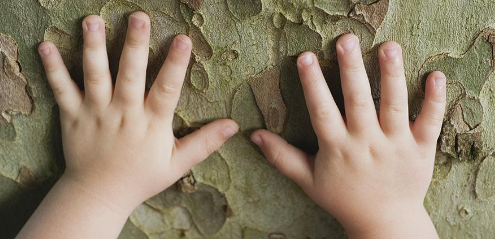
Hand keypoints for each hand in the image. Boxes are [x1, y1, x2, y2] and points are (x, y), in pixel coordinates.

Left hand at [18, 12, 237, 238]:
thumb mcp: (178, 163)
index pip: (166, 90)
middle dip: (135, 46)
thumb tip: (234, 126)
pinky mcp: (73, 116)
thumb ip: (205, 142)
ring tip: (93, 20)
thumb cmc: (141, 177)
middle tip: (138, 18)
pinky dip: (53, 69)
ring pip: (95, 76)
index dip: (175, 64)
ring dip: (94, 48)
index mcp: (151, 124)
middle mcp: (123, 114)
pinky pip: (62, 90)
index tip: (183, 39)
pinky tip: (46, 45)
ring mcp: (96, 113)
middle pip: (129, 75)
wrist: (99, 195)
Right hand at [251, 34, 444, 237]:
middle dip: (351, 69)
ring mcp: (395, 145)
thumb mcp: (307, 180)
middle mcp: (366, 143)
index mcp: (338, 148)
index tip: (305, 58)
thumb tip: (254, 134)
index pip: (322, 110)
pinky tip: (435, 76)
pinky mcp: (420, 149)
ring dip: (391, 75)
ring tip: (389, 47)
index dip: (312, 83)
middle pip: (358, 100)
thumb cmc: (343, 199)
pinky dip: (434, 100)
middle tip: (346, 41)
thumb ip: (281, 156)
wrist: (384, 223)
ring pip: (393, 105)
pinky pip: (430, 122)